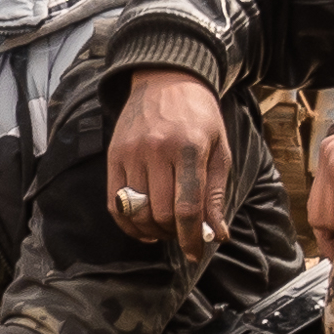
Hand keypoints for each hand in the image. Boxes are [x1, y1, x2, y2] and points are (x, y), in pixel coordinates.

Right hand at [105, 70, 237, 253]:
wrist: (166, 80)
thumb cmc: (200, 117)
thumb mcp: (219, 151)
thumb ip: (216, 194)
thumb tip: (217, 235)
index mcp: (189, 148)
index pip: (187, 208)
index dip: (192, 238)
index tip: (195, 253)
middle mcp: (157, 150)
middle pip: (160, 214)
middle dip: (174, 234)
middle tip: (184, 234)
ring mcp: (131, 153)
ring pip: (137, 212)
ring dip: (152, 231)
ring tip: (165, 229)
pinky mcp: (114, 156)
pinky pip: (115, 203)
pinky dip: (128, 223)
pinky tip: (142, 227)